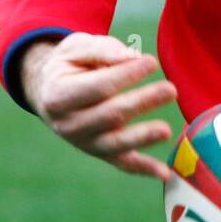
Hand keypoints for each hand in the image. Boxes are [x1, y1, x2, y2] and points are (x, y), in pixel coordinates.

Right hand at [20, 33, 178, 181]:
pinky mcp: (100, 152)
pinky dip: (144, 169)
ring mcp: (84, 143)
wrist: (50, 91)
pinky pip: (123, 163)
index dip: (127, 75)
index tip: (152, 62)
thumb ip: (104, 51)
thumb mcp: (77, 48)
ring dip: (143, 138)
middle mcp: (68, 124)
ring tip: (166, 131)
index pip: (98, 87)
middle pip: (110, 115)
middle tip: (171, 89)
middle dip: (142, 102)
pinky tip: (165, 173)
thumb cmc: (70, 65)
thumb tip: (132, 57)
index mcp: (59, 95)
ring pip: (116, 143)